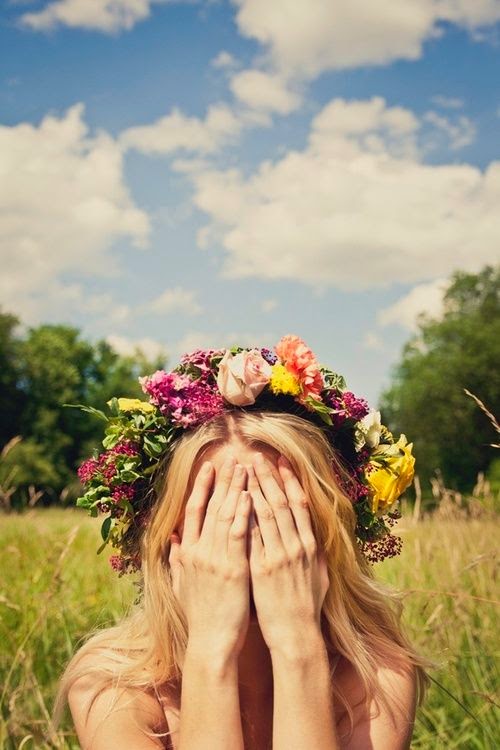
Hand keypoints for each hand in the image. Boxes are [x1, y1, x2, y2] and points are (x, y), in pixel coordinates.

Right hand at [168, 456, 250, 659]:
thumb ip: (177, 560)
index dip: (202, 487)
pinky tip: (249, 495)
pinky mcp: (232, 568)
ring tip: (244, 467)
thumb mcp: (181, 585)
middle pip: (210, 506)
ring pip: (225, 514)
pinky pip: (238, 534)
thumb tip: (173, 540)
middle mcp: (198, 551)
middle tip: (232, 458)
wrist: (210, 642)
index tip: (210, 467)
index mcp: (187, 553)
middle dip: (222, 480)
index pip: (193, 511)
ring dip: (235, 489)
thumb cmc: (201, 616)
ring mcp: (214, 558)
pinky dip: (243, 512)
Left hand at [246, 453, 328, 655]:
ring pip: (266, 513)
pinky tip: (236, 500)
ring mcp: (278, 556)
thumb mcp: (320, 577)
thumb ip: (315, 555)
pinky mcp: (262, 568)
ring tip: (243, 470)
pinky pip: (252, 535)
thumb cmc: (307, 608)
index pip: (299, 504)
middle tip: (256, 457)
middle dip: (267, 477)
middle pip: (281, 503)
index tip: (281, 462)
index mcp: (310, 546)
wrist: (296, 635)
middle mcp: (296, 546)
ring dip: (254, 489)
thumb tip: (313, 538)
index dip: (290, 481)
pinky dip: (244, 515)